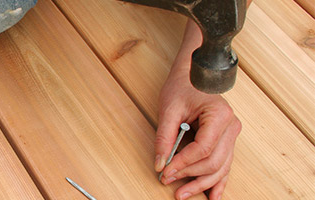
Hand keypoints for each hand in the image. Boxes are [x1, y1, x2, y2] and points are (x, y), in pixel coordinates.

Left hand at [154, 20, 241, 199]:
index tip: (166, 172)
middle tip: (169, 182)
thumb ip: (164, 138)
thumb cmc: (183, 86)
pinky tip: (212, 196)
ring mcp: (231, 134)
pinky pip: (225, 165)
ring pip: (221, 167)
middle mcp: (231, 126)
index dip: (184, 163)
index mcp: (220, 115)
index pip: (203, 148)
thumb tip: (160, 163)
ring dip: (202, 184)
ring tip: (183, 194)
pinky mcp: (226, 140)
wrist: (195, 75)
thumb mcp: (169, 109)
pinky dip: (218, 181)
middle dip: (191, 176)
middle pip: (214, 162)